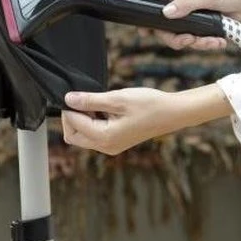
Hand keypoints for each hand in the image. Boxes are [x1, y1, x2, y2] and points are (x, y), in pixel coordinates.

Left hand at [60, 85, 232, 154]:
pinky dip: (93, 123)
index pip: (73, 125)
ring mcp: (111, 147)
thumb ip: (91, 101)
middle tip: (83, 99)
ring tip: (97, 103)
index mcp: (105, 138)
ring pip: (83, 137)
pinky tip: (104, 110)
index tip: (75, 93)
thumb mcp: (117, 99)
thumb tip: (68, 99)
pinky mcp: (116, 143)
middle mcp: (106, 147)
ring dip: (83, 120)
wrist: (172, 113)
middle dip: (72, 118)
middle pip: (73, 136)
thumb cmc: (149, 104)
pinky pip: (95, 136)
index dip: (70, 109)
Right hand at [146, 0, 240, 50]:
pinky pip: (198, 40)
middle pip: (165, 28)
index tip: (145, 31)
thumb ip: (186, 4)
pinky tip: (220, 42)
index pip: (153, 1)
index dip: (146, 16)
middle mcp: (182, 3)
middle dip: (177, 39)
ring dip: (197, 43)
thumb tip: (165, 13)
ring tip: (214, 41)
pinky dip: (207, 44)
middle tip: (190, 41)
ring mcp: (192, 16)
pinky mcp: (204, 27)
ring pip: (182, 37)